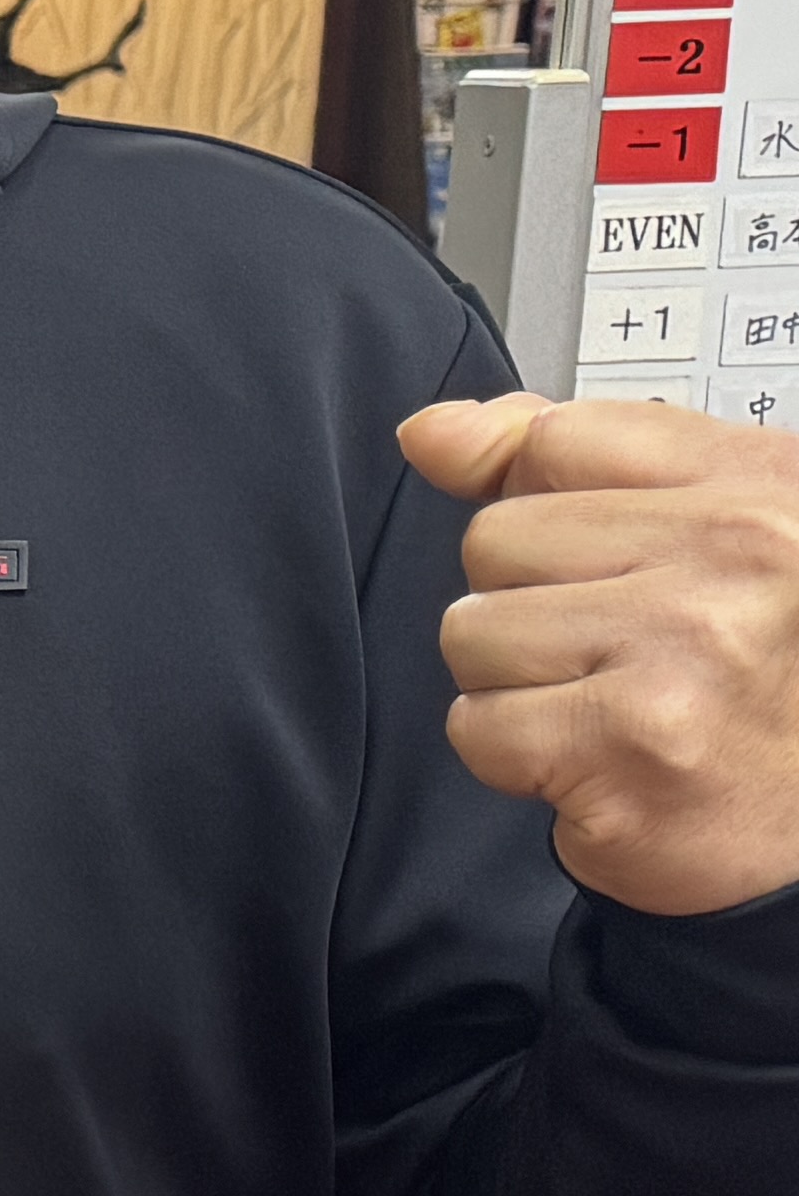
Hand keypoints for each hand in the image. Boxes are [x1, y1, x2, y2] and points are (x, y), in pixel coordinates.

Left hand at [405, 394, 798, 913]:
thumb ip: (571, 462)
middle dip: (530, 606)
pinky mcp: (633, 748)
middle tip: (625, 657)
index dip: (541, 506)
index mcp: (761, 485)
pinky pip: (478, 727)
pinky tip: (602, 762)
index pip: (558, 439)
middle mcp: (736, 554)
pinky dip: (520, 759)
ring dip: (519, 686)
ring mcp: (685, 650)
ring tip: (615, 707)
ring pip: (473, 633)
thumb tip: (430, 432)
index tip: (596, 563)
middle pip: (496, 542)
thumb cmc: (768, 676)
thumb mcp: (713, 531)